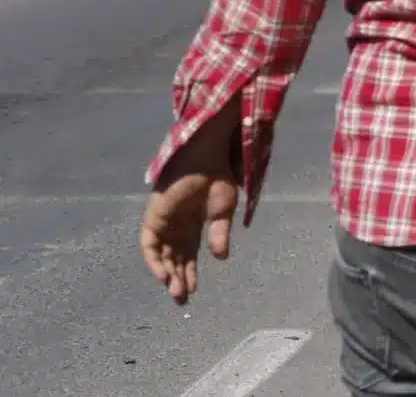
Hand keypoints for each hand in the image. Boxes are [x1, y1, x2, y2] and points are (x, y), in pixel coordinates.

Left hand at [139, 107, 239, 304]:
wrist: (206, 159)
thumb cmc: (217, 180)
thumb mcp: (222, 212)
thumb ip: (219, 234)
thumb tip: (221, 257)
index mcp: (192, 229)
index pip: (187, 258)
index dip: (189, 274)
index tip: (192, 292)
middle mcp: (175, 230)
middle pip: (173, 260)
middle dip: (177, 279)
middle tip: (182, 299)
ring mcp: (163, 224)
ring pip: (160, 256)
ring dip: (166, 273)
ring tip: (175, 291)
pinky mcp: (154, 218)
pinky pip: (149, 244)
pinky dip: (154, 260)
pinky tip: (163, 273)